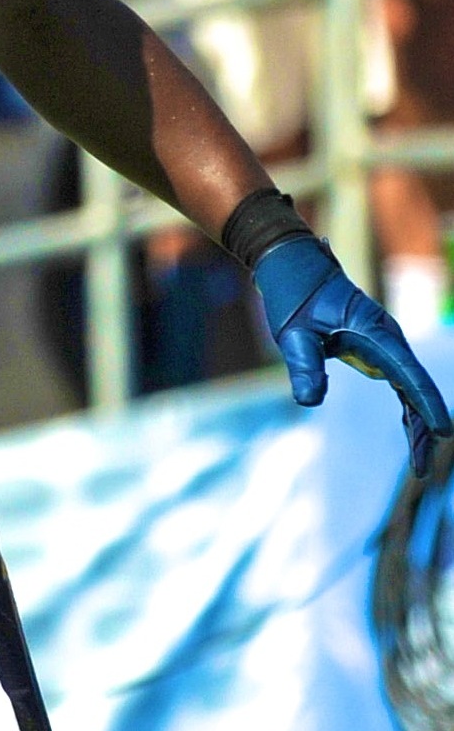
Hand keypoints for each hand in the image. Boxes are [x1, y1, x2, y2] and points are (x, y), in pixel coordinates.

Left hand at [253, 236, 452, 475]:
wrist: (292, 263)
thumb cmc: (292, 293)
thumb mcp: (292, 331)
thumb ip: (303, 364)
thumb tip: (311, 401)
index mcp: (374, 332)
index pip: (407, 374)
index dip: (426, 404)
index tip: (442, 432)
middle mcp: (387, 338)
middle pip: (415, 387)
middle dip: (422, 426)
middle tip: (421, 467)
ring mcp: (384, 344)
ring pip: (410, 387)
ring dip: (417, 421)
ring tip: (420, 460)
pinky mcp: (375, 348)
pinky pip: (398, 381)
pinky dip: (406, 406)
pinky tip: (411, 431)